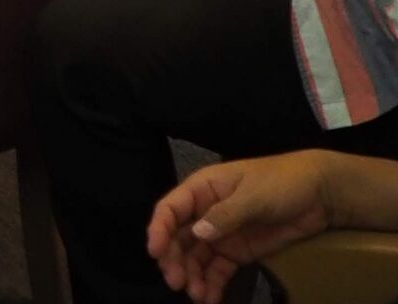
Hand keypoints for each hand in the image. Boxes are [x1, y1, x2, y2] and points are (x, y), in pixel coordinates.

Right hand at [149, 152, 342, 302]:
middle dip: (175, 261)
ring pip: (196, 258)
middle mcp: (205, 212)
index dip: (158, 229)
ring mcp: (222, 234)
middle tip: (177, 283)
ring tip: (198, 296)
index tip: (155, 252)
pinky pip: (218, 270)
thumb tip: (199, 234)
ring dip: (192, 276)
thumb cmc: (282, 182)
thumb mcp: (254, 195)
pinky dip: (212, 284)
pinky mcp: (238, 251)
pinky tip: (210, 299)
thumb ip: (226, 214)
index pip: (170, 209)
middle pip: (179, 238)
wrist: (320, 195)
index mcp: (202, 189)